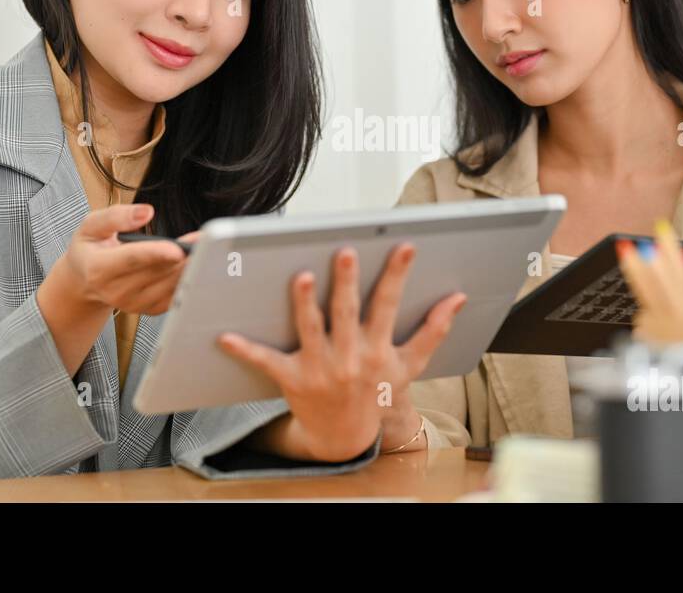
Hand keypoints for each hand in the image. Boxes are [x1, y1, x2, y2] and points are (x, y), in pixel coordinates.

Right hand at [37, 204, 193, 374]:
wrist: (84, 281)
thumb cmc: (89, 249)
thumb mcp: (90, 226)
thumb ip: (116, 216)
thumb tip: (146, 212)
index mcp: (99, 269)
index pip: (133, 260)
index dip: (156, 254)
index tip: (177, 248)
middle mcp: (116, 291)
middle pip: (157, 272)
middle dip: (182, 255)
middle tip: (203, 239)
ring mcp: (133, 304)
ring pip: (169, 284)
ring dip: (189, 266)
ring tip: (203, 247)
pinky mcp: (148, 309)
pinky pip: (175, 296)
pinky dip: (187, 279)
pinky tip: (194, 263)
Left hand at [218, 244, 466, 462]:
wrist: (346, 436)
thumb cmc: (376, 392)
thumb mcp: (409, 365)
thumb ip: (433, 331)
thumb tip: (457, 299)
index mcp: (378, 349)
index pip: (389, 305)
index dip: (397, 275)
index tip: (404, 246)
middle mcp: (350, 358)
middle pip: (348, 313)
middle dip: (348, 282)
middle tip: (345, 252)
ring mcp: (320, 369)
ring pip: (311, 330)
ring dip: (306, 304)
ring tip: (302, 277)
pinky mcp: (292, 380)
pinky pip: (267, 361)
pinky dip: (245, 350)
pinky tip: (225, 335)